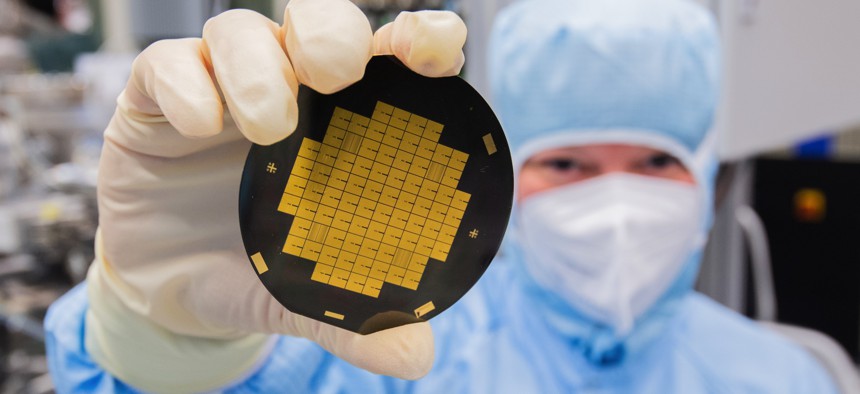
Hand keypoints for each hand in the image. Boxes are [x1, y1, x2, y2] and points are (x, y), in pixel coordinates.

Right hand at [87, 1, 465, 390]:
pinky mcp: (153, 103)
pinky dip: (185, 85)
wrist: (171, 291)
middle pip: (315, 20)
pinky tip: (199, 127)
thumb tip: (417, 357)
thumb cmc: (255, 268)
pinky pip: (165, 65)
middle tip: (337, 76)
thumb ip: (355, 316)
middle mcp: (286, 90)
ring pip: (238, 31)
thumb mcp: (307, 292)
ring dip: (259, 67)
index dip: (420, 40)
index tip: (435, 55)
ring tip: (268, 129)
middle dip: (331, 34)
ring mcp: (219, 88)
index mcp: (342, 121)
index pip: (389, 57)